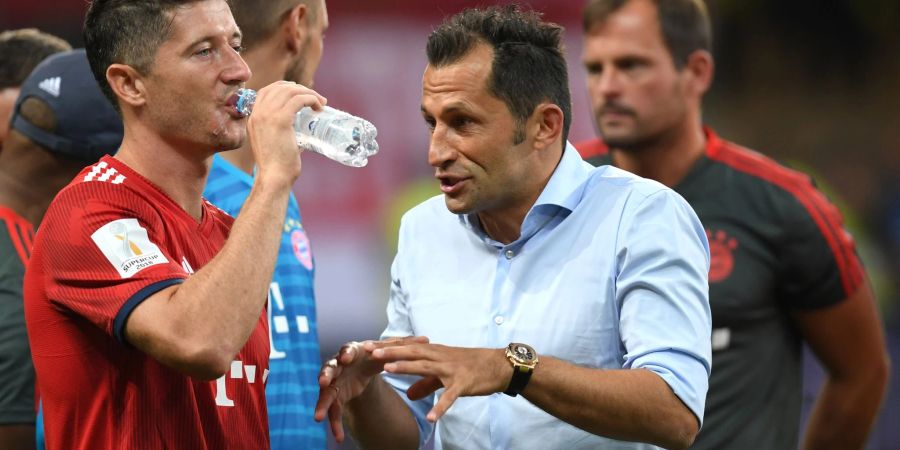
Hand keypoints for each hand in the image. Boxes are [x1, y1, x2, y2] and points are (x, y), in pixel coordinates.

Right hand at [246, 81, 325, 186]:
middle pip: (280, 87)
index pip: (267, 91)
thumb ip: (283, 132)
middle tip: (315, 99)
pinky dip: (311, 98)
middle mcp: (258, 113)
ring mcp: (267, 115)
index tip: (300, 94)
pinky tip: (318, 106)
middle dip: (300, 89)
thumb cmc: (278, 166)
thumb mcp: (274, 142)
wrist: (274, 177)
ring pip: (290, 91)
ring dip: (308, 92)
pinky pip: (298, 100)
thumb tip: (304, 129)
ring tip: (320, 102)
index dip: (285, 88)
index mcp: (254, 118)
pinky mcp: (281, 120)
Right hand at [314, 336, 428, 441]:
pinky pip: (333, 413)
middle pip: (329, 369)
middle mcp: (338, 366)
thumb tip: (427, 340)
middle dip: (326, 374)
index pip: (346, 350)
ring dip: (322, 404)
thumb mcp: (385, 351)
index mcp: (352, 351)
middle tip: (324, 381)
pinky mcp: (334, 398)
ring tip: (318, 417)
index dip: (346, 353)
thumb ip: (403, 346)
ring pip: (325, 394)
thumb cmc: (370, 355)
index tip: (348, 357)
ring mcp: (333, 383)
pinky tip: (339, 438)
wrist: (357, 366)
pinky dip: (335, 425)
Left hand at [374, 344, 511, 422]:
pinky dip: (440, 407)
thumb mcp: (444, 374)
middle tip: (369, 351)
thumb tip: (409, 395)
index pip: (407, 347)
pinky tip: (430, 417)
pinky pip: (449, 397)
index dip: (388, 347)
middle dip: (390, 351)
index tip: (368, 345)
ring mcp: (451, 370)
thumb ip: (425, 383)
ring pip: (425, 367)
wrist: (498, 366)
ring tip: (387, 370)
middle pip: (412, 352)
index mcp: (435, 352)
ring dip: (406, 367)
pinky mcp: (463, 384)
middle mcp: (440, 357)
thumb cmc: (471, 366)